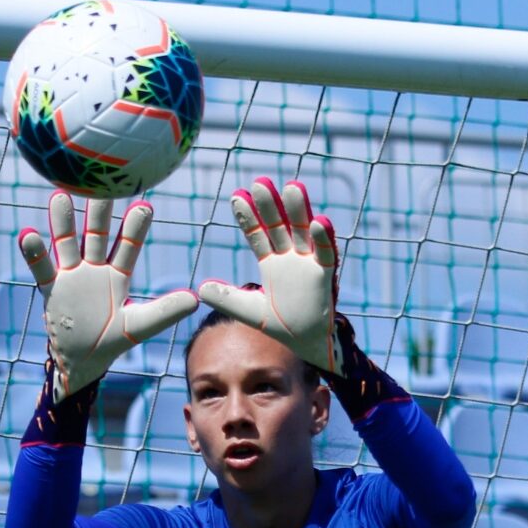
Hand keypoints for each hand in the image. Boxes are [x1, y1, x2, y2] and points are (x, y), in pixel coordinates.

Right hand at [20, 191, 197, 399]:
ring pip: (67, 243)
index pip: (128, 246)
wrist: (82, 361)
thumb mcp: (138, 326)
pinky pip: (41, 268)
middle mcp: (95, 269)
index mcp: (118, 275)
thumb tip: (196, 300)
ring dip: (63, 222)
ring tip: (60, 195)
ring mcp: (71, 275)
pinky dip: (34, 253)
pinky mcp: (51, 288)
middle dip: (99, 213)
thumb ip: (164, 312)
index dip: (135, 228)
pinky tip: (27, 233)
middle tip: (101, 183)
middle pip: (97, 235)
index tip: (144, 204)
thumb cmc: (113, 341)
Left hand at [197, 177, 342, 372]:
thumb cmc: (281, 325)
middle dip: (271, 205)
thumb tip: (201, 288)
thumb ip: (227, 298)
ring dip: (299, 210)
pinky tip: (318, 221)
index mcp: (272, 263)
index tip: (238, 196)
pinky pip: (326, 254)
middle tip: (260, 182)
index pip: (258, 234)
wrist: (305, 345)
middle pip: (279, 226)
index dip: (249, 216)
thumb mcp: (248, 311)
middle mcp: (290, 258)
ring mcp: (308, 265)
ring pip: (303, 232)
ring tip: (292, 186)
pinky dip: (323, 239)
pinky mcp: (325, 277)